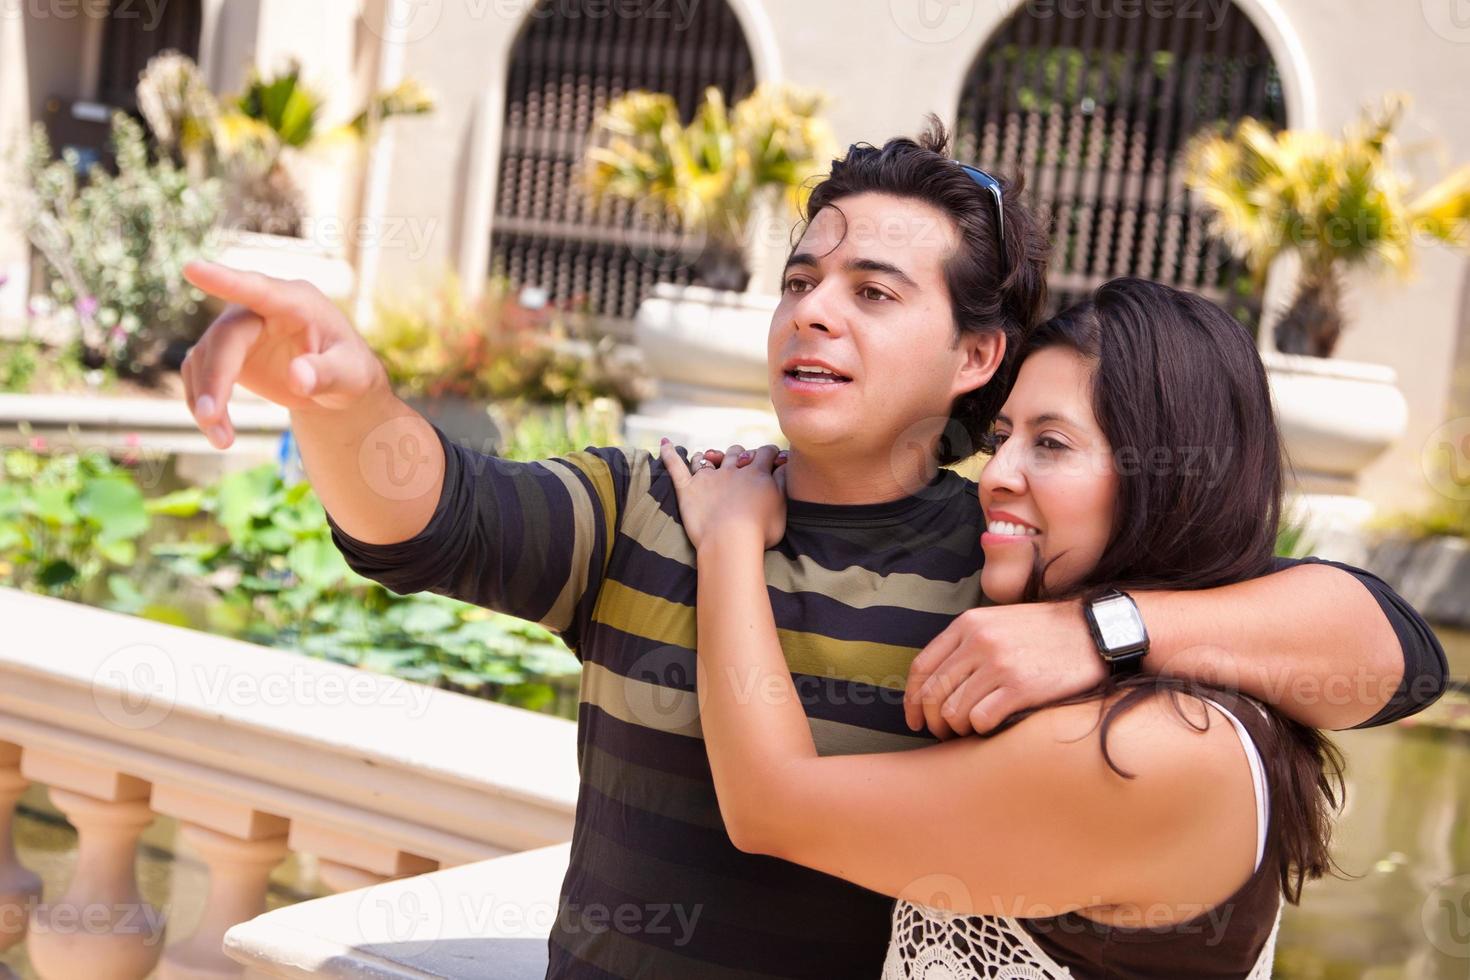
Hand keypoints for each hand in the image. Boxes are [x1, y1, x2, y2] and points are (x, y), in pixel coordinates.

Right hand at [180, 262, 390, 448]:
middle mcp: (261, 308)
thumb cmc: (350, 370)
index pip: (258, 290)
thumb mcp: (351, 375)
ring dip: (205, 398)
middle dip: (215, 378)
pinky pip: (200, 374)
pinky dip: (204, 402)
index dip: (225, 280)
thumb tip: (298, 377)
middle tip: (211, 418)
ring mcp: (240, 328)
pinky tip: (218, 431)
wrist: (337, 383)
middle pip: (225, 337)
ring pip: (204, 357)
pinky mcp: (226, 351)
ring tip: (222, 440)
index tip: (193, 268)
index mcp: (297, 302)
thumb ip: (327, 374)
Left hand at [659, 442, 787, 550]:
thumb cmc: (760, 531)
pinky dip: (669, 454)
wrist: (731, 541)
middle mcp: (732, 470)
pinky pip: (675, 467)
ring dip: (709, 457)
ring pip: (708, 458)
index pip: (765, 453)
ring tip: (709, 458)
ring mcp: (708, 478)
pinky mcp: (688, 489)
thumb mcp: (782, 506)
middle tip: (742, 463)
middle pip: (736, 452)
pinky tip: (664, 443)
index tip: (772, 457)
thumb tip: (783, 465)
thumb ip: (782, 482)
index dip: (769, 453)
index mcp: (757, 473)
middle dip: (739, 455)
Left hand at [903, 599, 1106, 738]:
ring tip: (970, 730)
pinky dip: (980, 730)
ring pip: (953, 711)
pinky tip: (992, 726)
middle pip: (932, 693)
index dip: (911, 699)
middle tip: (942, 733)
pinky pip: (980, 720)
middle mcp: (978, 642)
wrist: (1093, 632)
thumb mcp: (999, 621)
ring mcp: (998, 664)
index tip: (914, 718)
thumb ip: (967, 642)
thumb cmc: (1045, 632)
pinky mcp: (1020, 687)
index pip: (921, 667)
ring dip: (957, 728)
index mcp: (968, 624)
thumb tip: (936, 682)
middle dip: (932, 720)